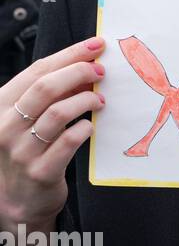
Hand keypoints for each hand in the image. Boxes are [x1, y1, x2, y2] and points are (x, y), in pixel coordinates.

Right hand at [0, 38, 105, 234]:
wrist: (19, 199)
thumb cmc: (28, 150)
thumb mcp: (29, 118)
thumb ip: (50, 95)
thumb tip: (86, 66)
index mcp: (2, 106)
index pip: (36, 71)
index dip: (69, 54)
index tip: (96, 45)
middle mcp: (6, 126)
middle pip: (46, 87)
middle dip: (79, 72)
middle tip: (101, 71)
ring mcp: (21, 150)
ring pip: (58, 112)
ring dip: (86, 100)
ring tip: (100, 99)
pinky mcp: (40, 171)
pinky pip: (68, 141)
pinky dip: (85, 128)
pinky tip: (91, 126)